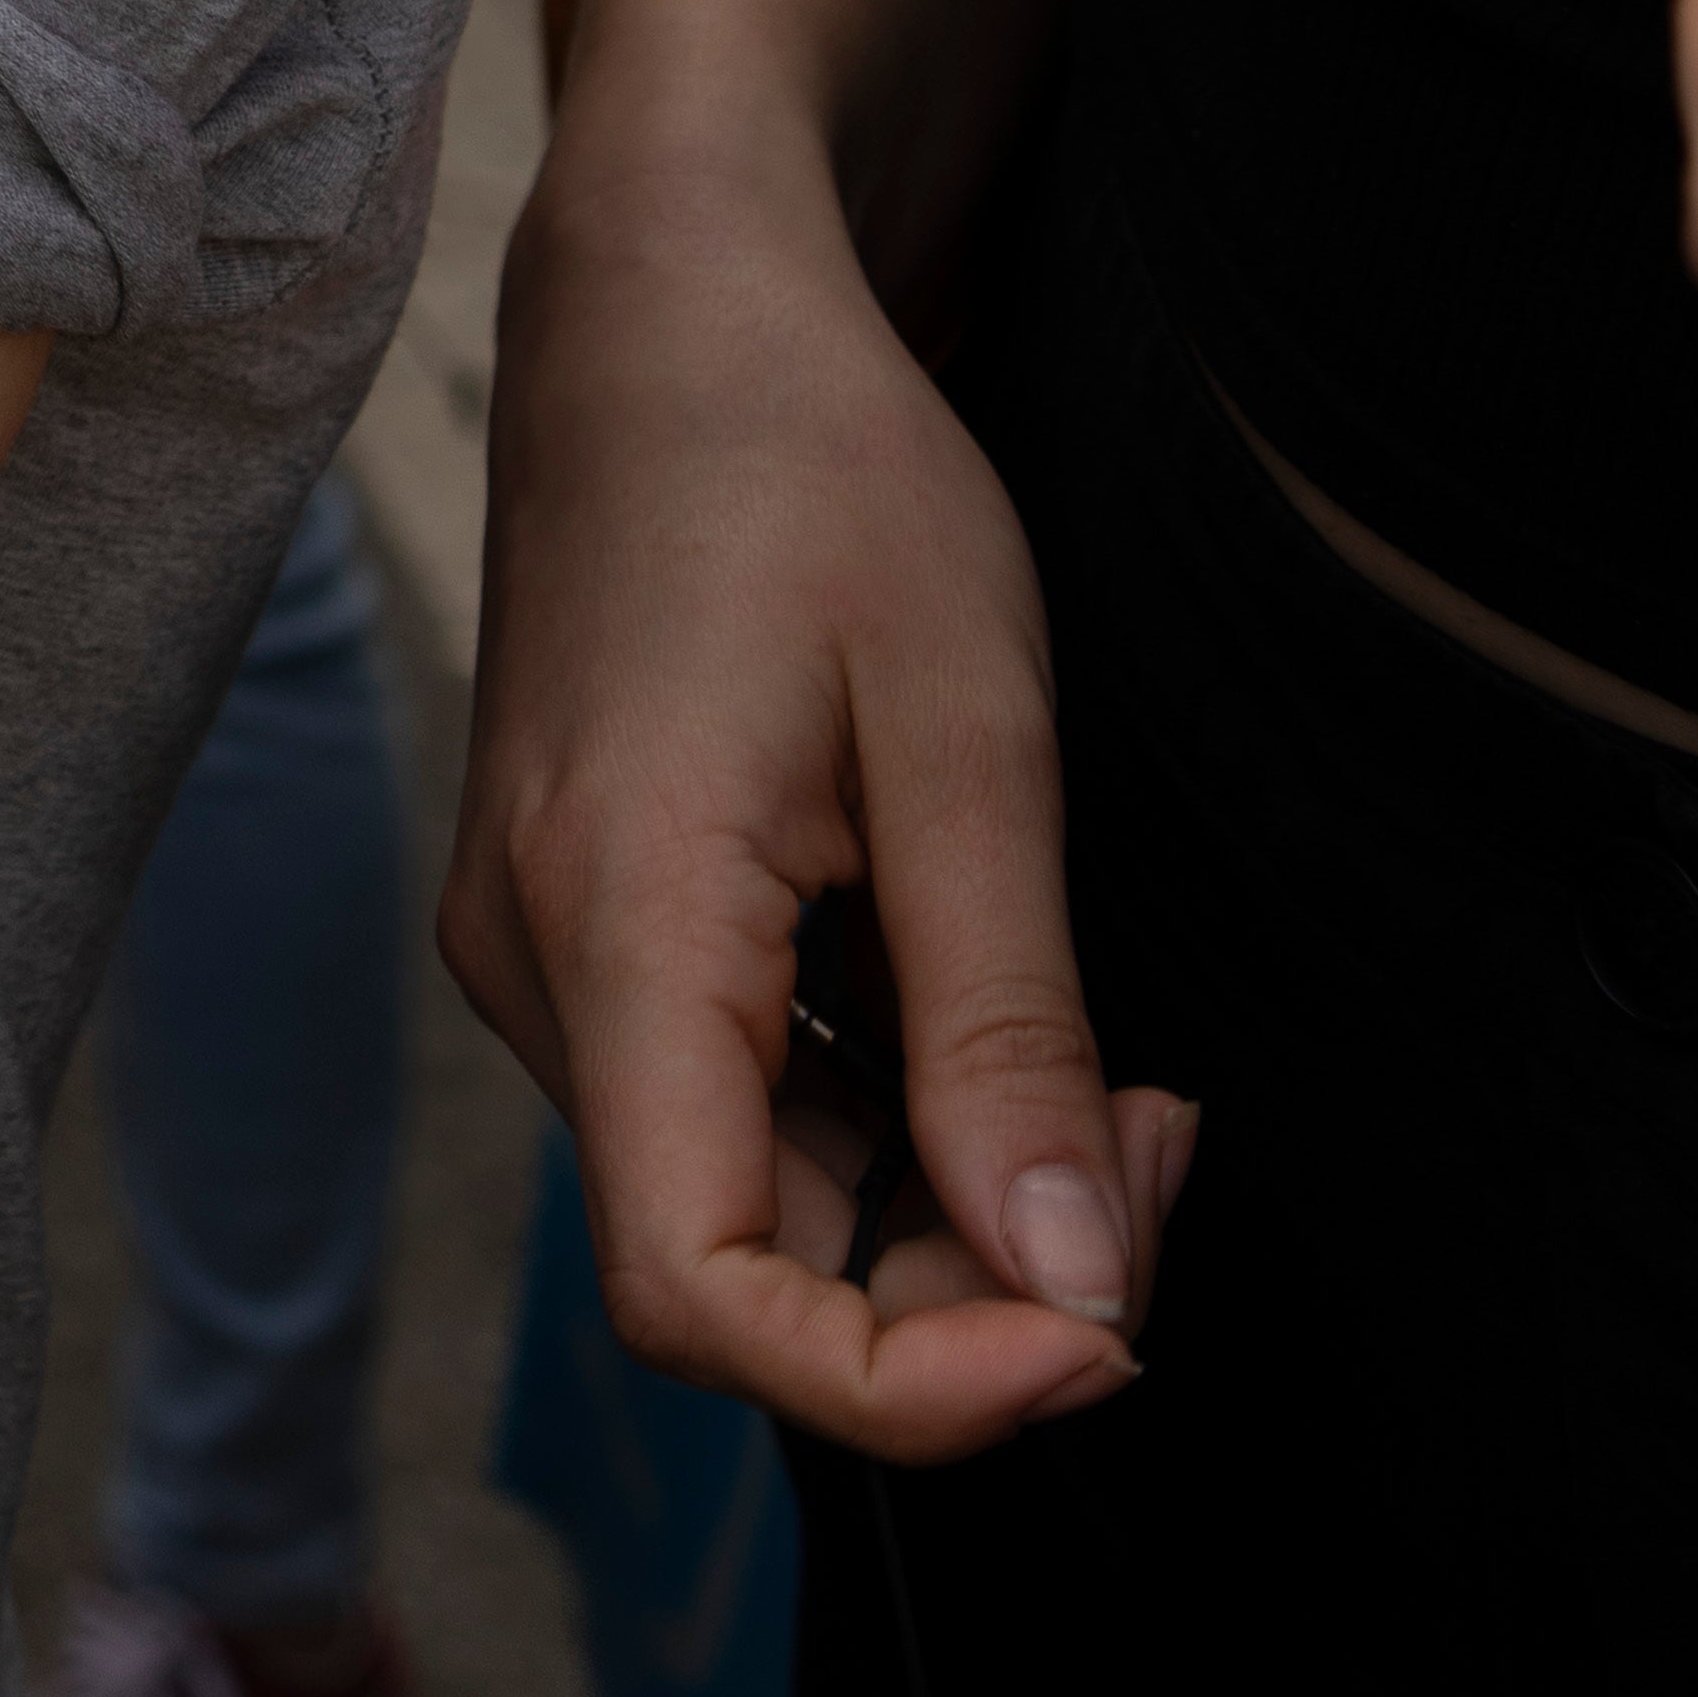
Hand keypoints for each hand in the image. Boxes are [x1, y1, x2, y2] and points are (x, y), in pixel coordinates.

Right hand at [448, 150, 1198, 1453]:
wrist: (670, 310)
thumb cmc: (818, 473)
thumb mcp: (969, 738)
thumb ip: (1006, 1029)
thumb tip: (1072, 1295)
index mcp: (611, 921)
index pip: (704, 1297)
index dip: (912, 1386)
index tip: (1108, 1336)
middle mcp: (536, 965)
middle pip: (742, 1266)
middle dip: (974, 1281)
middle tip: (1161, 1143)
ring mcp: (541, 948)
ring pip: (745, 1194)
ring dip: (939, 1199)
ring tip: (1108, 1079)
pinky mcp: (578, 924)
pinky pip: (726, 1104)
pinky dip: (878, 1118)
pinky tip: (985, 1021)